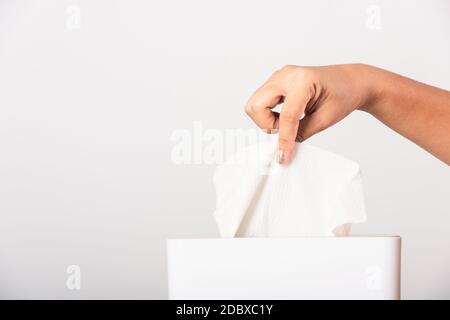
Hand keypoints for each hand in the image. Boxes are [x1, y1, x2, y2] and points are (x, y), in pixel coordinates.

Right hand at [244, 64, 378, 163]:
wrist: (351, 81)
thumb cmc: (343, 95)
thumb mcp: (325, 119)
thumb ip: (301, 133)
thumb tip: (282, 148)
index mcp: (303, 80)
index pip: (286, 115)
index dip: (284, 139)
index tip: (283, 156)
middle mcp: (286, 74)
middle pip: (256, 105)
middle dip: (267, 124)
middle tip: (285, 132)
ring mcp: (279, 76)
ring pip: (255, 104)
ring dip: (266, 120)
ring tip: (288, 124)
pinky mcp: (276, 82)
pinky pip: (261, 101)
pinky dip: (268, 114)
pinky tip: (285, 116)